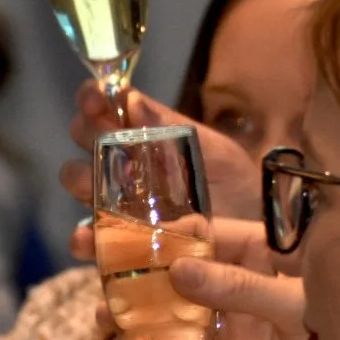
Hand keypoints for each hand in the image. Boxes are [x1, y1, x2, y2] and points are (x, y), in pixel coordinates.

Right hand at [62, 81, 262, 259]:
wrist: (259, 236)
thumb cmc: (238, 187)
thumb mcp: (215, 152)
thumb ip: (173, 127)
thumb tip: (131, 100)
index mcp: (144, 133)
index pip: (104, 104)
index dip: (93, 96)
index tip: (98, 100)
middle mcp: (123, 163)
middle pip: (84, 138)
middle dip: (87, 134)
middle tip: (106, 142)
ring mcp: (118, 201)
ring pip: (80, 182)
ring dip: (81, 181)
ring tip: (97, 190)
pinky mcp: (120, 243)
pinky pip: (90, 239)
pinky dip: (83, 238)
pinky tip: (88, 239)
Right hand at [102, 217, 324, 339]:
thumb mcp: (292, 301)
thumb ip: (238, 286)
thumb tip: (179, 268)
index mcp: (265, 257)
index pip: (209, 236)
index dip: (168, 237)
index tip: (123, 241)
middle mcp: (249, 290)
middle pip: (187, 285)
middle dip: (145, 292)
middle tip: (102, 300)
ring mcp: (245, 333)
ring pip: (188, 330)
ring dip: (152, 338)